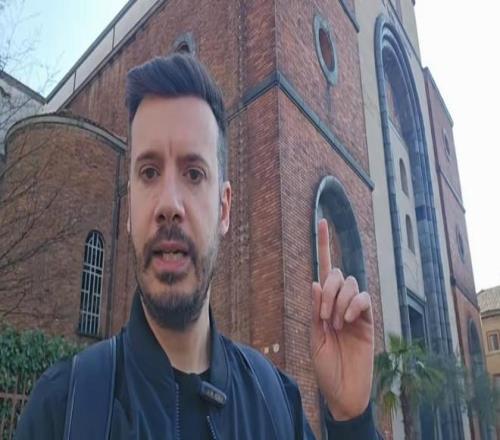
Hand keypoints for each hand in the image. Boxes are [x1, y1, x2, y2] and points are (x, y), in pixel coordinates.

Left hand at [311, 219, 373, 420]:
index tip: (322, 220)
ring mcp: (355, 310)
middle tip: (322, 316)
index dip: (323, 244)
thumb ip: (314, 310)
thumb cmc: (325, 366)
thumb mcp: (313, 338)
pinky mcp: (368, 319)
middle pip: (336, 274)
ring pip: (349, 284)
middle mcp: (340, 302)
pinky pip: (363, 298)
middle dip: (327, 290)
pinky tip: (346, 321)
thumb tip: (315, 281)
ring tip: (334, 325)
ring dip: (338, 301)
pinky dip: (352, 305)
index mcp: (323, 304)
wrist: (343, 390)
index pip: (324, 268)